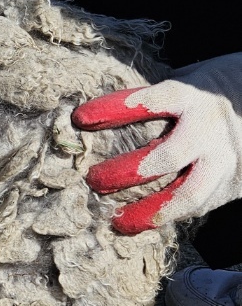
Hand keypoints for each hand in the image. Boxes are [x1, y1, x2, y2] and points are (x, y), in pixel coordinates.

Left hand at [72, 54, 241, 232]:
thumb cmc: (210, 92)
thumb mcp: (187, 83)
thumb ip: (154, 102)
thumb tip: (98, 117)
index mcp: (192, 97)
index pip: (150, 103)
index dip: (114, 110)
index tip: (80, 118)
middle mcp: (208, 129)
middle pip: (166, 157)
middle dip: (126, 172)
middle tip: (93, 179)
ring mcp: (223, 159)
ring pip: (188, 193)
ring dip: (150, 211)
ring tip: (117, 221)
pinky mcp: (233, 183)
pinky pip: (199, 204)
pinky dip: (168, 215)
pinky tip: (140, 222)